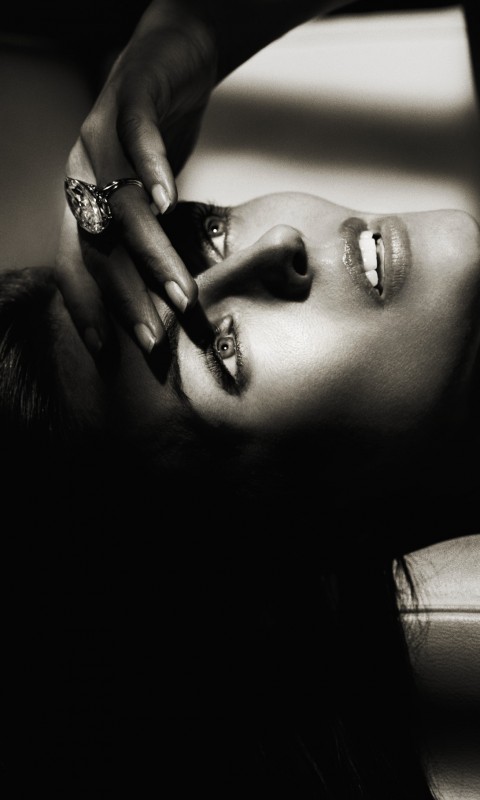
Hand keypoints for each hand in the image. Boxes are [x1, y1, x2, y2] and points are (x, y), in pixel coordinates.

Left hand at [55, 0, 217, 354]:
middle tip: (153, 340)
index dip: (87, 307)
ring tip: (181, 293)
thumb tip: (171, 298)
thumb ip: (151, 240)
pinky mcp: (130, 97)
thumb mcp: (151, 198)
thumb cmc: (161, 136)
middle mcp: (82, 172)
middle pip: (97, 245)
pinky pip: (137, 137)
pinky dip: (152, 170)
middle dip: (125, 298)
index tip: (108, 350)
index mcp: (82, 200)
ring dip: (151, 253)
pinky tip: (170, 202)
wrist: (173, 55)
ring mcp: (101, 133)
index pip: (75, 263)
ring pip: (120, 203)